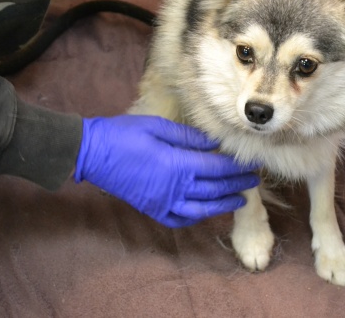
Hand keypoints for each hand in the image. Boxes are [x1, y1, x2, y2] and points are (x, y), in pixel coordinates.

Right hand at [74, 115, 259, 227]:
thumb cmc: (123, 134)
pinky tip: (206, 213)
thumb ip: (188, 136)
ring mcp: (162, 202)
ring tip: (239, 200)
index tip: (251, 164)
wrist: (91, 153)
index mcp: (177, 164)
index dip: (236, 167)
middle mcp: (173, 188)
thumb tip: (213, 142)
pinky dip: (195, 218)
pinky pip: (178, 219)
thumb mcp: (158, 126)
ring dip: (223, 205)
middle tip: (253, 181)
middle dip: (236, 185)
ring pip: (201, 209)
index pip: (216, 168)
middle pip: (214, 189)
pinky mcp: (151, 209)